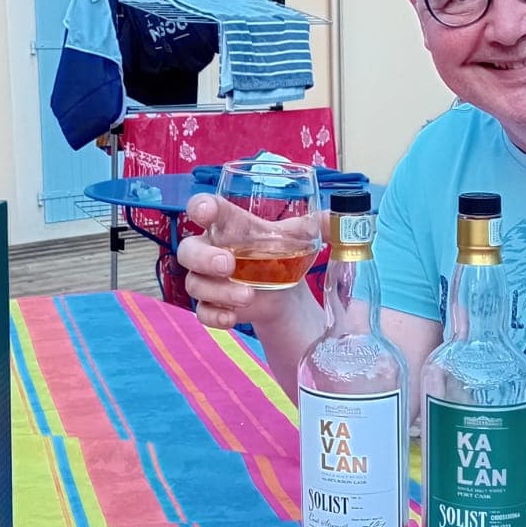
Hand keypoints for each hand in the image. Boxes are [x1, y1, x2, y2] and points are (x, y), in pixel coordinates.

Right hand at [178, 192, 317, 330]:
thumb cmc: (280, 253)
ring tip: (248, 296)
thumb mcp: (297, 237)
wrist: (284, 290)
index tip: (205, 212)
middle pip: (189, 250)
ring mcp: (208, 280)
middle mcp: (211, 249)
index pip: (204, 208)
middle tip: (228, 264)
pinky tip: (233, 318)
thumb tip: (336, 219)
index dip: (200, 208)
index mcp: (227, 225)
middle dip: (203, 258)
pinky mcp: (213, 305)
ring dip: (219, 291)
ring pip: (194, 283)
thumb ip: (315, 225)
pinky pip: (202, 311)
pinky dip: (215, 315)